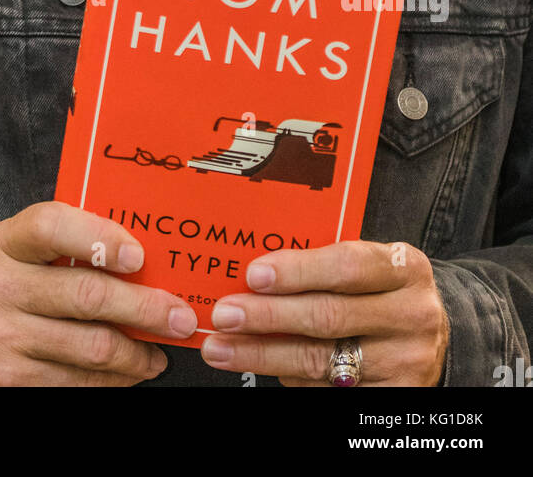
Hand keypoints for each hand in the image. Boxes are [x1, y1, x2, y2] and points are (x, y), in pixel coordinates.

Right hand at [0, 200, 198, 385]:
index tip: (139, 255)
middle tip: (180, 316)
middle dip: (146, 308)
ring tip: (160, 350)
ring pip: (92, 347)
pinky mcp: (8, 383)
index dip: (100, 237)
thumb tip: (142, 254)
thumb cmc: (2, 287)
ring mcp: (0, 340)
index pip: (51, 226)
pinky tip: (129, 371)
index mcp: (3, 243)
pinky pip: (78, 383)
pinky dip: (114, 380)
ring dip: (138, 353)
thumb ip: (65, 242)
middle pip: (88, 295)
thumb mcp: (17, 253)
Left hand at [200, 239, 448, 386]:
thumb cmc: (385, 289)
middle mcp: (412, 315)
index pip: (346, 266)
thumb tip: (254, 274)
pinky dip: (290, 378)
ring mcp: (406, 362)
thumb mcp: (372, 264)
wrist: (437, 334)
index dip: (297, 271)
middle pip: (329, 317)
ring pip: (323, 360)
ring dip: (263, 354)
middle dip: (268, 316)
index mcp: (405, 268)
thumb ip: (325, 262)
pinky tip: (261, 364)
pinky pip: (330, 390)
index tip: (254, 275)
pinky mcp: (394, 396)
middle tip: (225, 314)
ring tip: (222, 347)